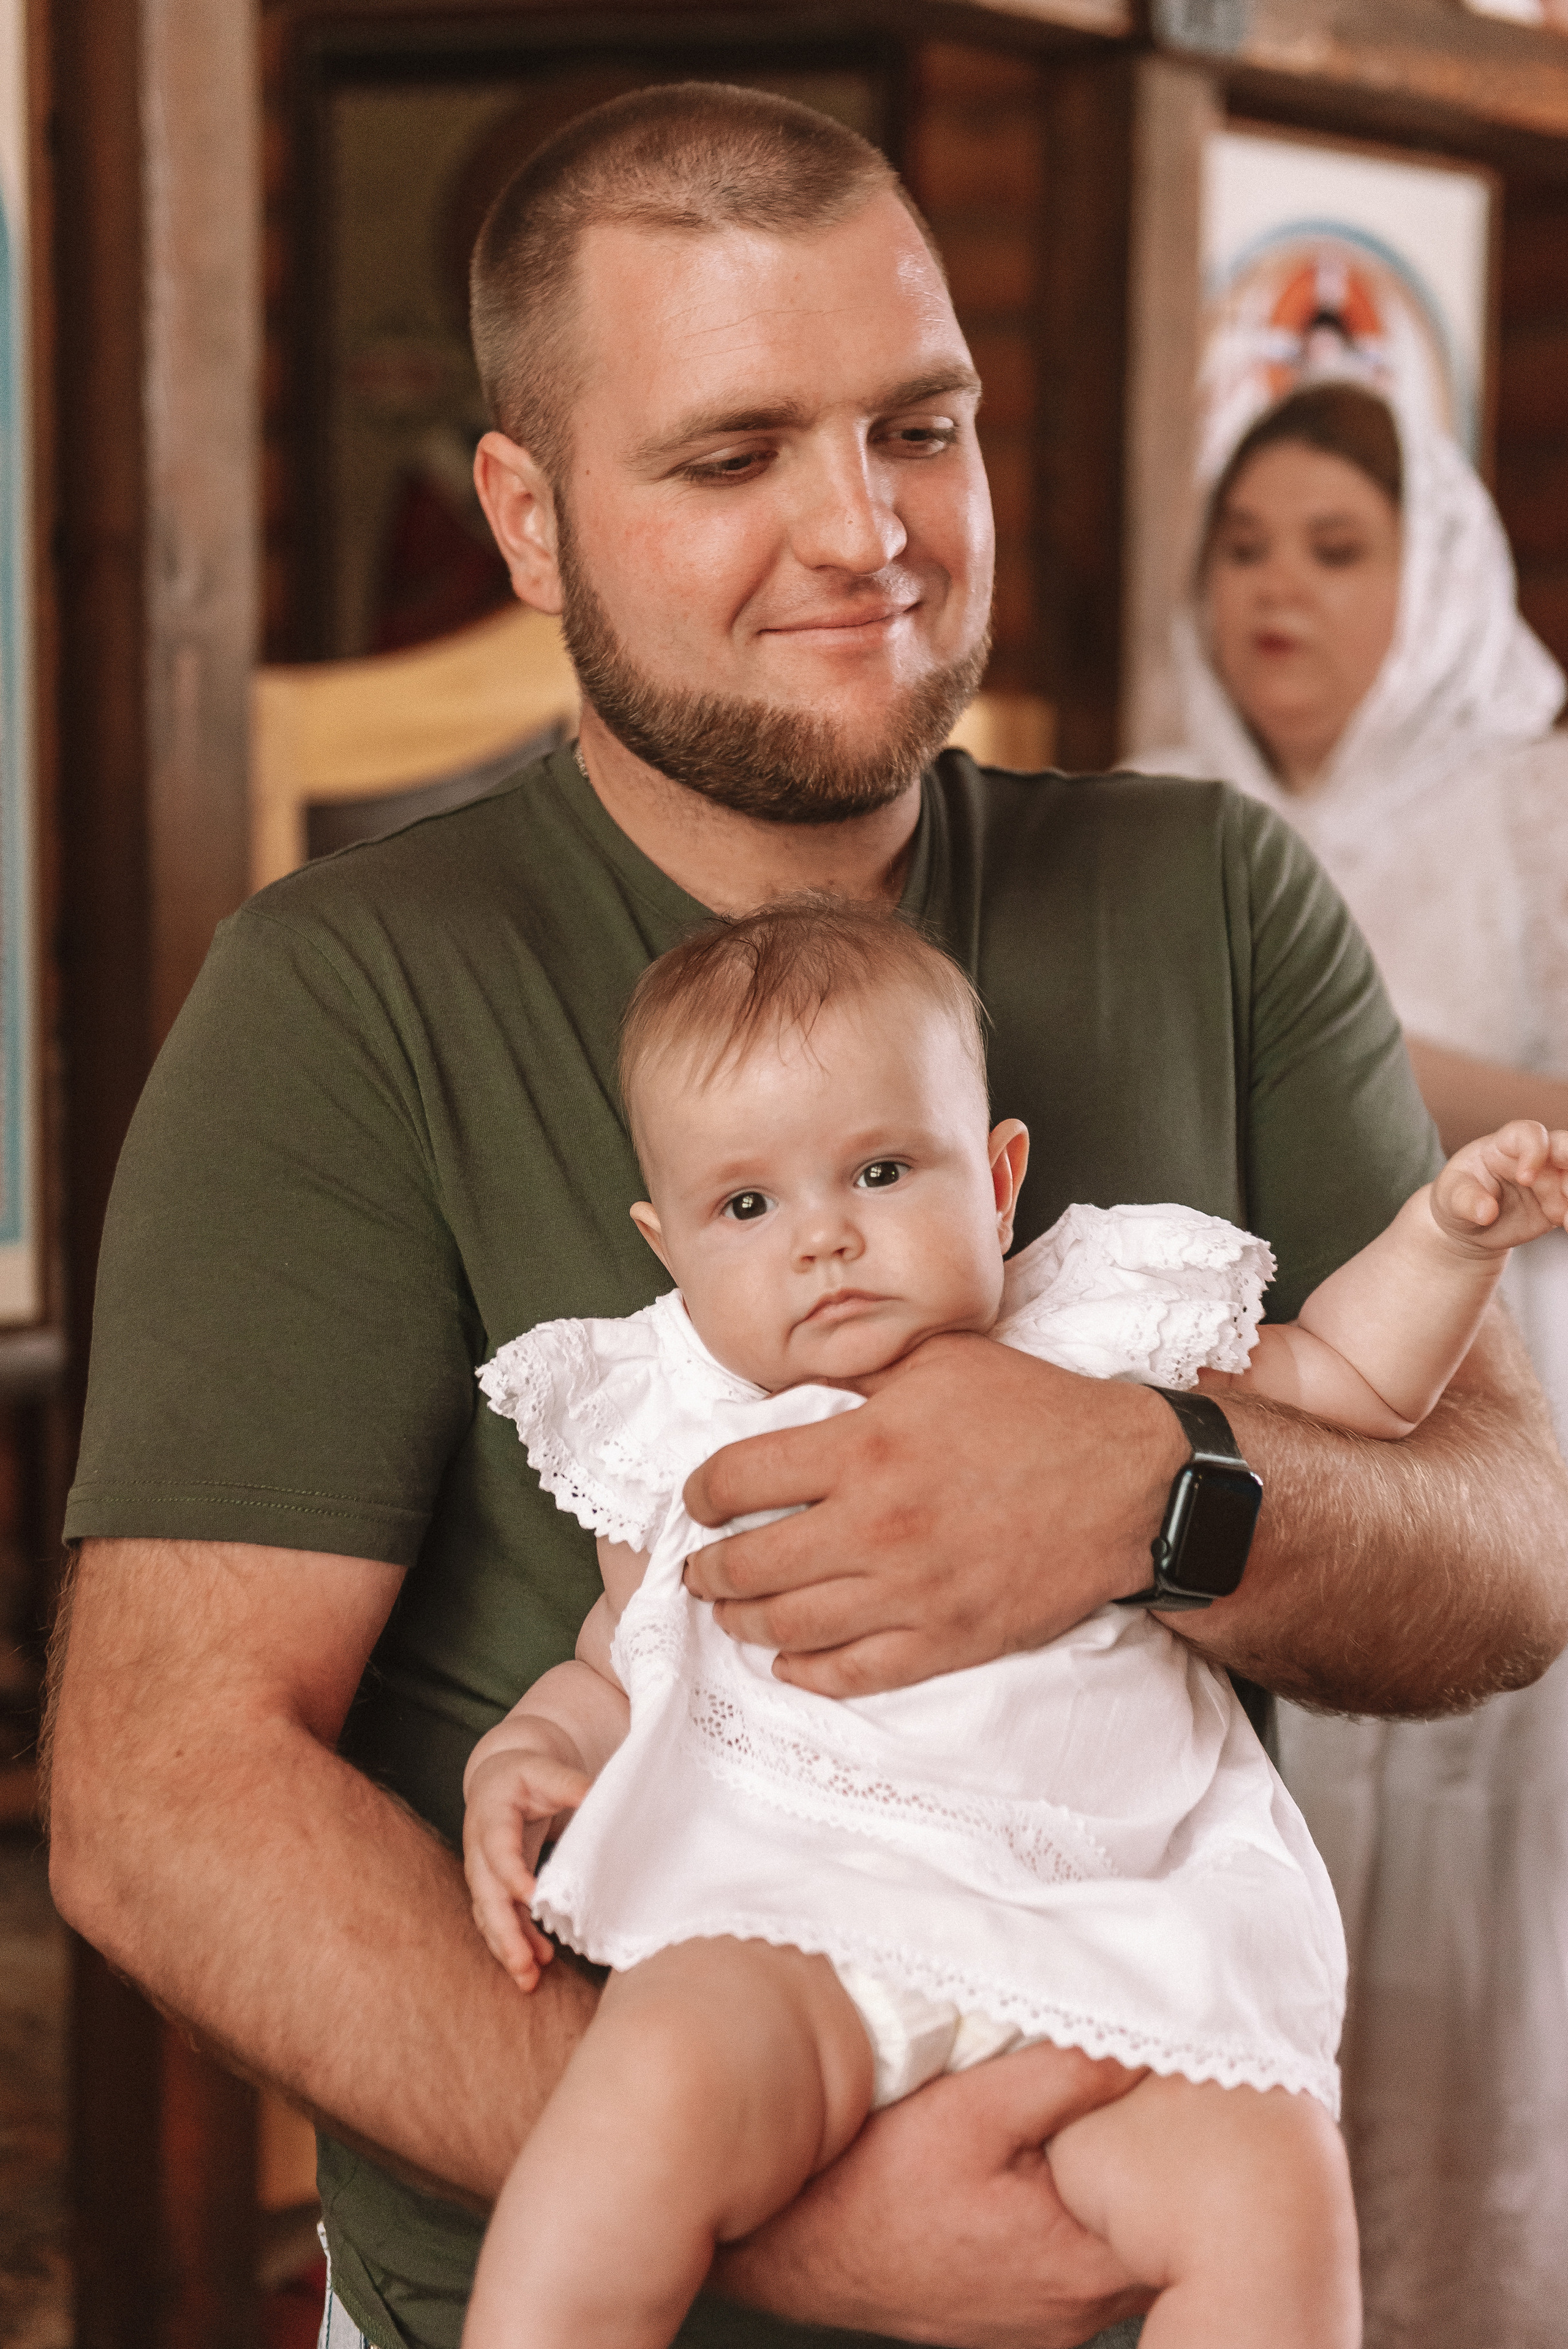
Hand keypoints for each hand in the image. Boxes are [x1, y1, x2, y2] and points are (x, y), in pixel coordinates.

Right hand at [462, 1746, 590, 1989]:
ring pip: (489, 1914)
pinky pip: (498, 1919)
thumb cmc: (525, 1774)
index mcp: (491, 1816)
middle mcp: (479, 1849)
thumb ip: (569, 1784)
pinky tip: (535, 1963)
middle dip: (504, 1931)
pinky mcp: (492, 1886)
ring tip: (527, 1979)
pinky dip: (514, 1942)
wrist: (499, 1779)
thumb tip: (597, 1797)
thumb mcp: (545, 1771)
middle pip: (487, 1894)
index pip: (498, 1849)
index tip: (532, 1898)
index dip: (512, 1873)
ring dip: (506, 1946)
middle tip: (523, 1964)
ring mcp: (483, 1871)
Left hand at [682, 1331, 1184, 1694]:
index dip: (702, 1492)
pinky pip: (855, 1673)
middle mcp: (876, 1526)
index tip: (700, 1498)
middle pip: (750, 1564)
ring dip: (744, 1623)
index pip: (738, 1478)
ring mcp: (911, 1592)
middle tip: (700, 1568)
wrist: (1127, 1483)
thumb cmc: (1035, 1412)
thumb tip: (796, 1387)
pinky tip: (790, 1662)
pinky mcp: (947, 1640)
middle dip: (709, 1570)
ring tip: (732, 1612)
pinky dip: (809, 1673)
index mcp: (864, 1449)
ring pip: (790, 1627)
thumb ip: (860, 1374)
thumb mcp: (939, 1362)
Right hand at [711, 2042, 1153, 2346]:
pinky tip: (1051, 2176)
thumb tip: (1140, 2042)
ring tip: (1095, 2131)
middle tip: (1145, 2100)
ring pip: (1121, 2248)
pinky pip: (1081, 2264)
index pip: (1179, 2206)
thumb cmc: (871, 2186)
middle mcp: (1076, 2310)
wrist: (800, 2248)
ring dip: (1115, 2193)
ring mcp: (1051, 2323)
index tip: (1181, 2091)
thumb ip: (1064, 2074)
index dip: (1185, 2140)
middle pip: (1157, 2229)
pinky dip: (1079, 2218)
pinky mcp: (1025, 2319)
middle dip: (1154, 2165)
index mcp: (1078, 2261)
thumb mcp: (970, 2109)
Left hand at [1430, 1120, 1567, 1251]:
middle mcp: (1534, 1158)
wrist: (1468, 1226)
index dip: (1534, 1151)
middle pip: (1565, 1146)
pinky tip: (1566, 1227)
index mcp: (1505, 1145)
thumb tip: (1486, 1212)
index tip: (1525, 1178)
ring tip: (1564, 1219)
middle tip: (1566, 1190)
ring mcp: (1549, 1181)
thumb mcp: (1450, 1197)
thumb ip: (1465, 1201)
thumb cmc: (1456, 1198)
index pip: (1529, 1134)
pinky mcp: (1558, 1204)